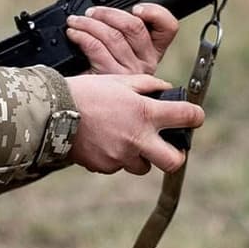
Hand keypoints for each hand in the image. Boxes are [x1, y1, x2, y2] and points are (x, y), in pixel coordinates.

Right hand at [64, 72, 203, 174]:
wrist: (53, 112)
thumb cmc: (87, 92)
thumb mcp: (120, 80)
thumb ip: (148, 85)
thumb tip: (166, 91)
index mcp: (145, 113)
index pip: (187, 117)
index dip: (195, 116)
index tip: (193, 117)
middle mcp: (138, 138)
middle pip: (174, 162)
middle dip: (175, 156)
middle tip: (168, 148)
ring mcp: (121, 156)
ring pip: (143, 166)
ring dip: (140, 156)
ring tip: (125, 140)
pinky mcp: (105, 167)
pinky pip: (117, 166)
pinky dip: (115, 157)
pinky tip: (103, 142)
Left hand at [66, 3, 176, 76]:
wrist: (87, 99)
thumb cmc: (101, 69)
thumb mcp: (119, 48)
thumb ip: (123, 29)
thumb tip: (108, 10)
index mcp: (154, 51)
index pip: (168, 27)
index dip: (154, 12)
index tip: (136, 8)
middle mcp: (147, 62)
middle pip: (134, 26)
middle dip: (109, 13)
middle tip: (92, 12)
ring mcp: (131, 72)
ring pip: (112, 36)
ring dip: (89, 23)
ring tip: (76, 21)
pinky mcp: (111, 77)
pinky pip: (96, 47)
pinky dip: (82, 36)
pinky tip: (74, 34)